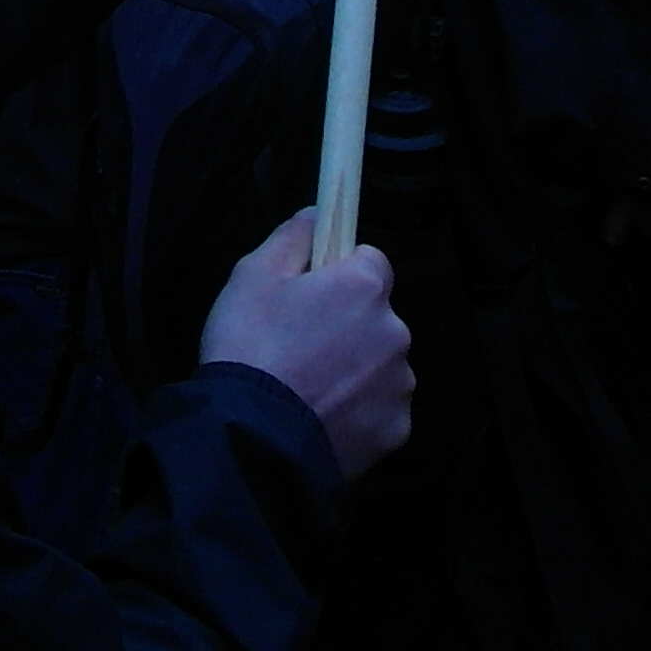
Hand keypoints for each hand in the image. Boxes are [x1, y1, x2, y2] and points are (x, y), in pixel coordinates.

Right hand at [199, 209, 413, 477]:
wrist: (253, 437)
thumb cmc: (250, 345)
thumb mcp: (252, 276)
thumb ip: (291, 238)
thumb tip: (317, 214)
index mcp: (364, 287)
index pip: (371, 261)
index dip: (339, 273)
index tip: (312, 292)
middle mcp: (396, 331)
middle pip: (377, 316)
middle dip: (349, 324)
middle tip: (302, 344)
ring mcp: (399, 385)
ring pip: (381, 363)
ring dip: (356, 367)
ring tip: (308, 386)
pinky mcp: (396, 430)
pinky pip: (380, 407)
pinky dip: (359, 409)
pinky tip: (322, 415)